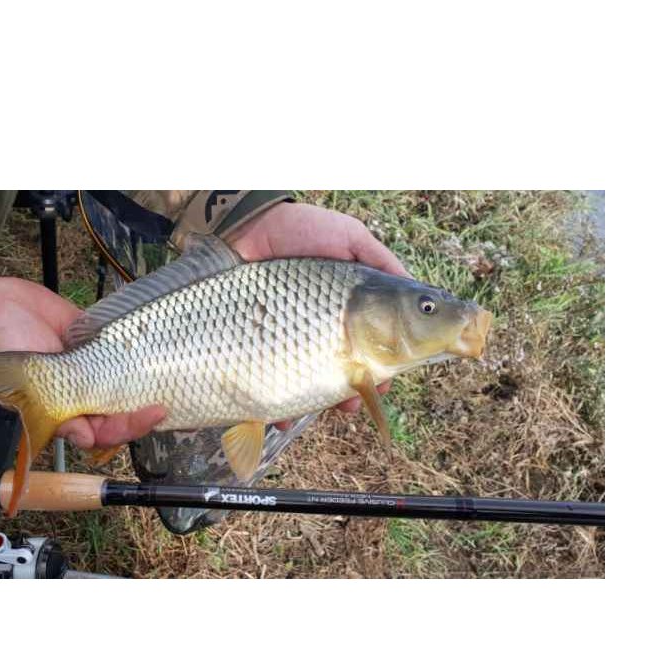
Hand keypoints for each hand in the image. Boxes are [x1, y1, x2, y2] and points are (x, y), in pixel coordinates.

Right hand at [0, 277, 165, 449]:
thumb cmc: (3, 350)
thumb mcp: (30, 388)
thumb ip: (59, 416)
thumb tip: (87, 439)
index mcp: (69, 412)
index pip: (107, 430)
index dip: (131, 426)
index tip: (154, 413)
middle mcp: (84, 392)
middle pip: (123, 409)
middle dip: (145, 409)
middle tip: (166, 400)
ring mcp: (94, 365)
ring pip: (128, 381)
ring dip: (147, 381)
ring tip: (170, 375)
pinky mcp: (97, 338)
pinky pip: (123, 346)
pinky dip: (139, 348)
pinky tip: (158, 345)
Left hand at [229, 202, 408, 424]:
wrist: (249, 227)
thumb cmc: (303, 229)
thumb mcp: (351, 238)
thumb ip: (383, 264)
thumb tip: (419, 294)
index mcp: (350, 309)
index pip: (375, 347)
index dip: (383, 369)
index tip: (385, 382)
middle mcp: (324, 328)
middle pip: (344, 372)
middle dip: (351, 394)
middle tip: (353, 402)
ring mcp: (292, 338)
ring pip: (311, 384)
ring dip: (319, 404)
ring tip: (320, 411)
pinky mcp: (262, 346)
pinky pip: (272, 383)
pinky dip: (279, 407)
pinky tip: (283, 419)